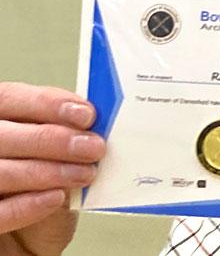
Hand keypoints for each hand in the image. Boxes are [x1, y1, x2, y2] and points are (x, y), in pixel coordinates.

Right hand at [0, 82, 105, 255]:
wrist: (24, 236)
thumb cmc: (40, 182)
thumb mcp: (52, 150)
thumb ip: (63, 130)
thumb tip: (94, 123)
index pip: (10, 98)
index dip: (47, 103)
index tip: (86, 114)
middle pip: (5, 136)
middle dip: (55, 140)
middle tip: (94, 148)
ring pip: (1, 172)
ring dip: (49, 172)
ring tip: (85, 174)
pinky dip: (29, 205)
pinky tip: (57, 198)